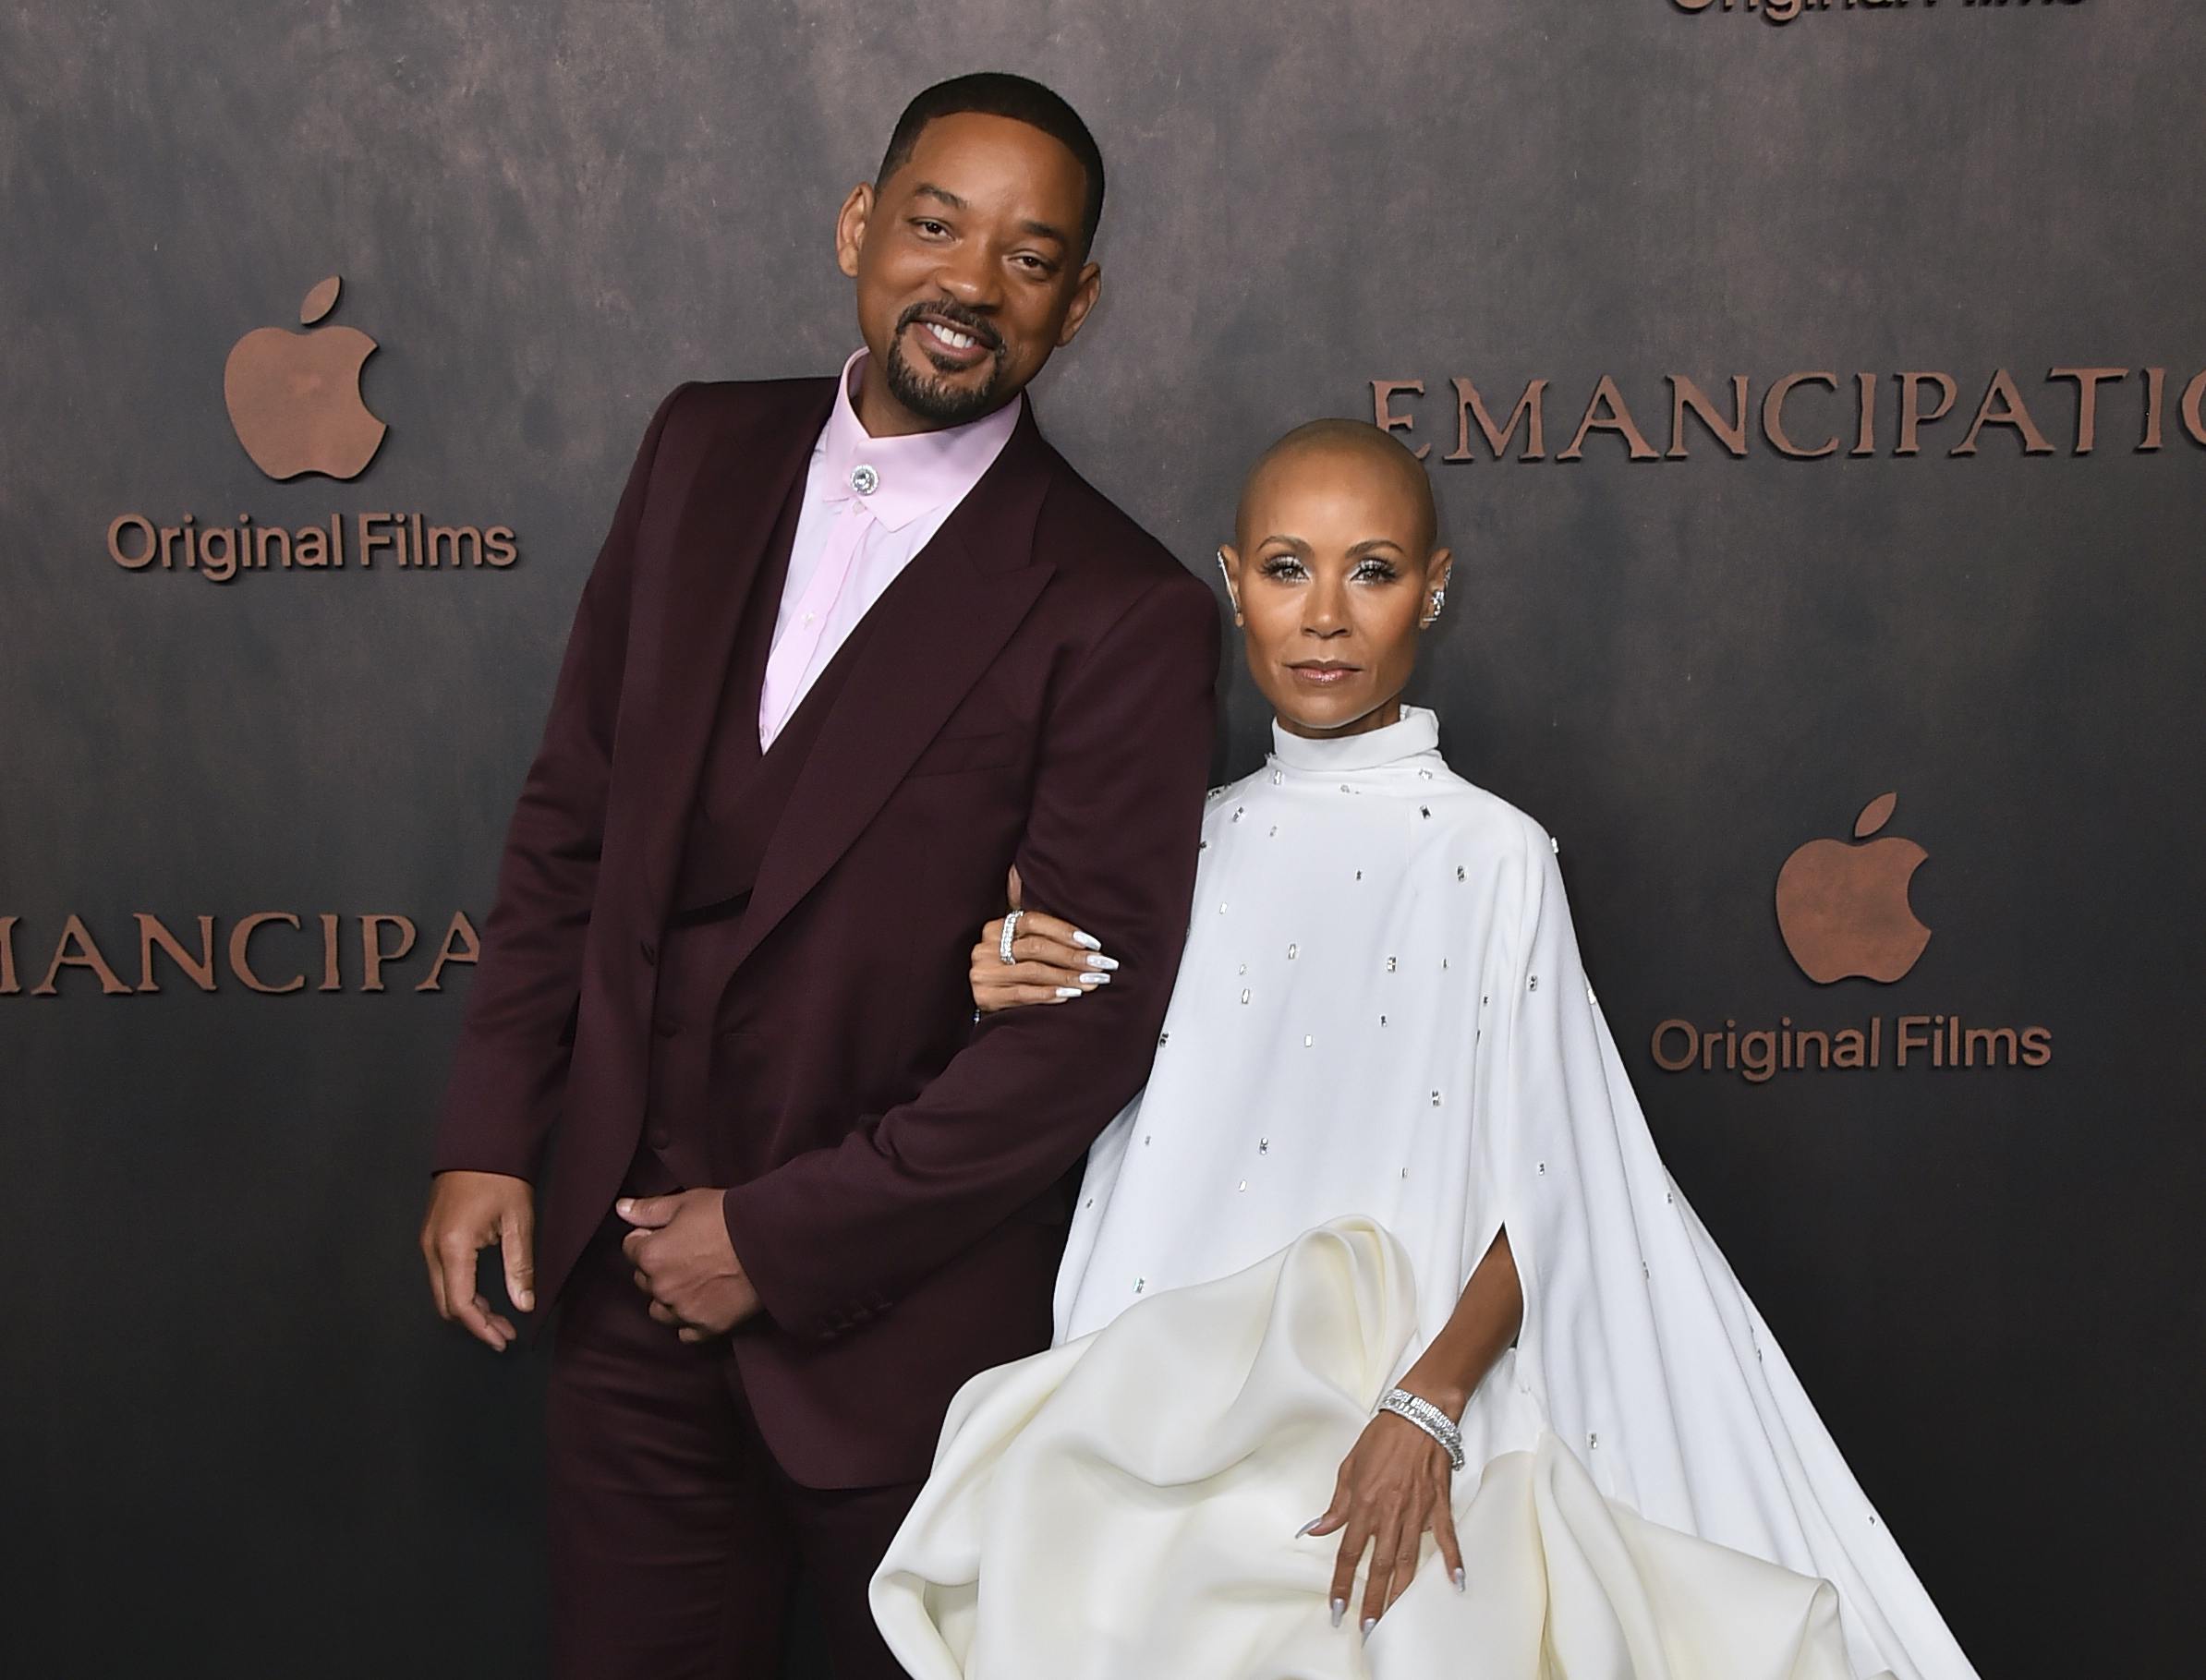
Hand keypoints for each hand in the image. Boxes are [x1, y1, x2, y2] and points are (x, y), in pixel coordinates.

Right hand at [420, 1170, 534, 1351]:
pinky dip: (461, 1290)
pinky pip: (441, 1274)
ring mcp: (427, 1240)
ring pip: (442, 1291)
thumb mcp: (518, 1221)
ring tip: (500, 1317)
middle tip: (505, 1332)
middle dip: (475, 1323)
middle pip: (446, 1303)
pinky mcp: (431, 1234)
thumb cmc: (501, 1175)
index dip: (482, 1328)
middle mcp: (432, 1247)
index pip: (461, 1304)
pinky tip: (485, 1293)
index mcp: (453, 1246)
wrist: (480, 1141)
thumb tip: (523, 1304)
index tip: (503, 1340)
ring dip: (468, 1308)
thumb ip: (519, 1266)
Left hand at [619, 1189, 760, 1341]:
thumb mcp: (687, 1202)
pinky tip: (703, 1303)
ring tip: (693, 1280)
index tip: (668, 1232)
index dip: (648, 1237)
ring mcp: (684, 1311)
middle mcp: (662, 1289)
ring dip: (669, 1297)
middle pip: (644, 1281)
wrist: (770, 1242)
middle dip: (657, 1267)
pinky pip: (685, 1332)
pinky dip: (689, 1320)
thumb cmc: (728, 1217)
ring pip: (660, 1310)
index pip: (631, 1249)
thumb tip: (621, 1209)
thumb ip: (649, 1209)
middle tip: (685, 1253)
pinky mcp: (708, 1327)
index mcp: (651, 1256)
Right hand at [970, 865, 1117, 1012]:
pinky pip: (1023, 994)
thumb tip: (1088, 940)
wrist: (983, 1001)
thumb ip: (1041, 935)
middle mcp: (986, 948)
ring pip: (1033, 971)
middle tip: (1100, 965)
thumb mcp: (1018, 947)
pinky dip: (1049, 993)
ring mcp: (984, 972)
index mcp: (996, 928)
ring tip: (1091, 981)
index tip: (1093, 943)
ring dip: (1067, 976)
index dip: (1064, 930)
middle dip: (1073, 956)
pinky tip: (1069, 994)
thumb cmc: (1011, 969)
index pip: (1033, 921)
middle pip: (1036, 947)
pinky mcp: (986, 996)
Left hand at [1302, 1406, 1464, 1637]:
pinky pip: (1447, 1537)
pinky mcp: (1439, 1504)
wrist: (1419, 1414)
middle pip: (1379, 1565)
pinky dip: (1453, 1560)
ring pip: (1409, 1559)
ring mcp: (1418, 1511)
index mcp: (1364, 1503)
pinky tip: (1456, 1582)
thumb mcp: (1349, 1467)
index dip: (1341, 1582)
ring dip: (1400, 1591)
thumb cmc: (1382, 1437)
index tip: (1337, 1608)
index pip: (1349, 1552)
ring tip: (1394, 1617)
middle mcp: (1390, 1512)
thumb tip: (1315, 1529)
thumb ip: (1336, 1504)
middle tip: (1368, 1628)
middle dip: (1372, 1599)